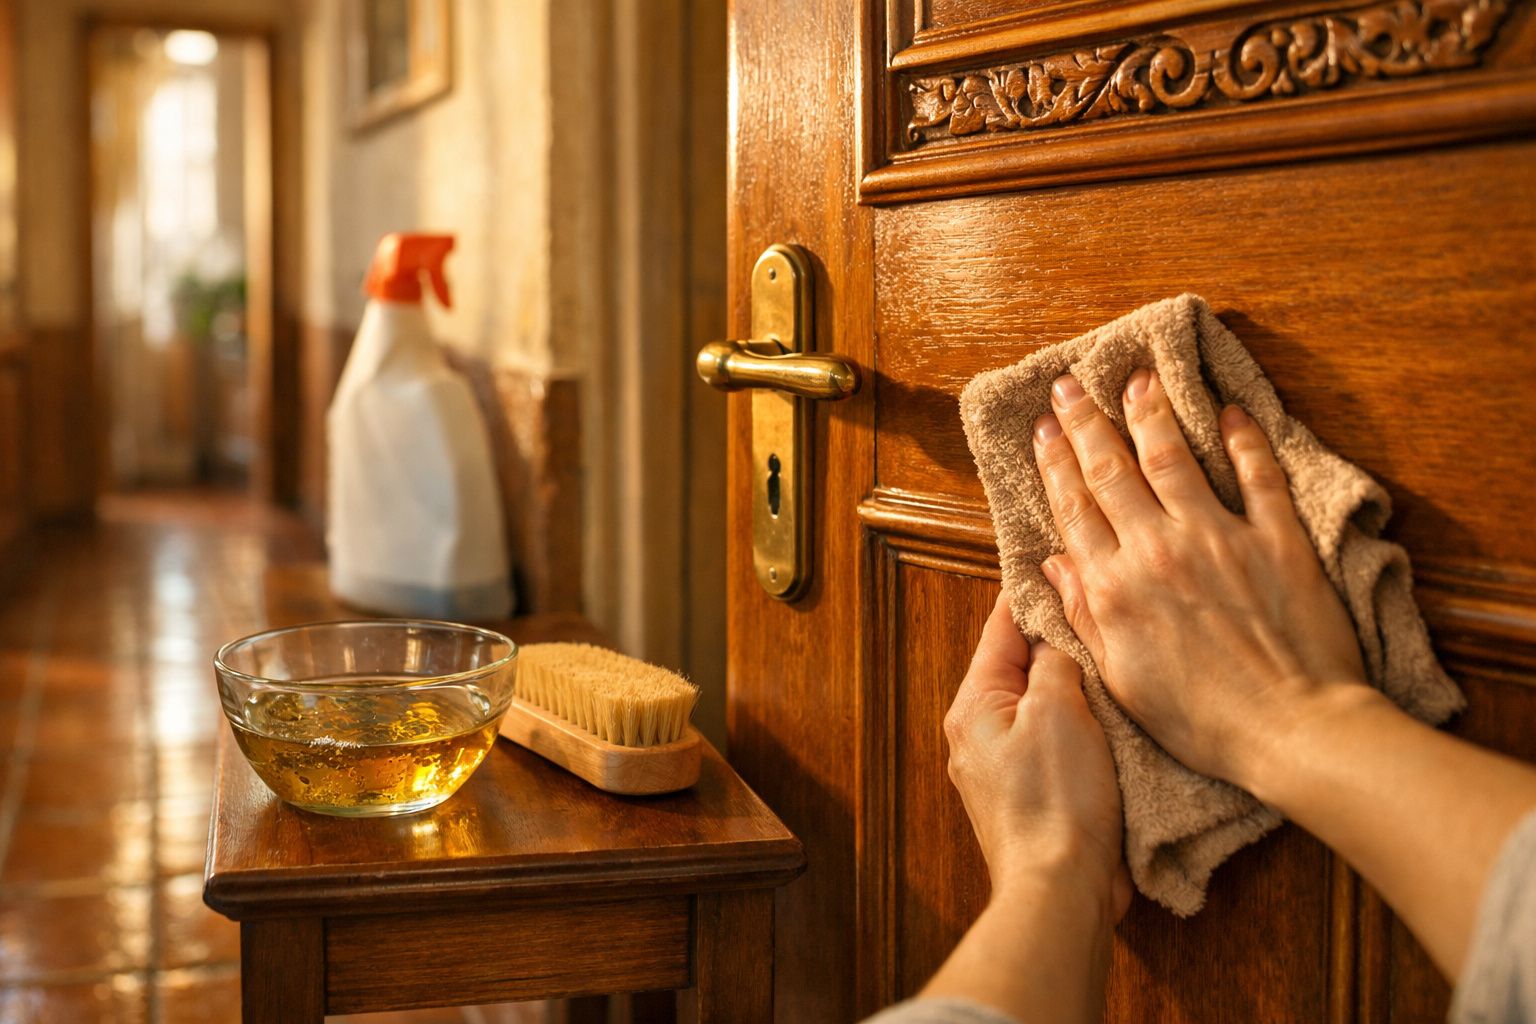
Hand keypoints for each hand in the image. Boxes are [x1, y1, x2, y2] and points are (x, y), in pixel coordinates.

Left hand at [944, 594, 1129, 912]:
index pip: (1000, 628)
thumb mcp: (1059, 710)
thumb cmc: (1057, 801)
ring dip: (1076, 685)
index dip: (1032, 592)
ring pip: (1042, 703)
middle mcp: (979, 732)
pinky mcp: (1033, 794)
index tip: (1058, 560)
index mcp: (973, 704)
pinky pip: (1056, 741)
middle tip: (1099, 606)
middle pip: (1021, 665)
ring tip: (1112, 655)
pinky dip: (1082, 724)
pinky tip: (1113, 716)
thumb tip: (1055, 635)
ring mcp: (1003, 765)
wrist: (1061, 890)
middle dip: (1059, 640)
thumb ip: (1055, 661)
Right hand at [1032, 368, 1366, 786]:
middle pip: (1113, 470)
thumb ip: (1086, 614)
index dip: (1055, 462)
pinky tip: (1231, 413)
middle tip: (1071, 385)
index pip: (1075, 508)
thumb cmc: (1202, 719)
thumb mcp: (1121, 678)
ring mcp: (1220, 539)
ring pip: (1175, 459)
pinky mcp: (1277, 540)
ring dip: (1153, 413)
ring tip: (1140, 378)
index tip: (1044, 427)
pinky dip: (1244, 441)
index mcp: (1116, 587)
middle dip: (1088, 423)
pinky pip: (1258, 476)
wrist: (1290, 729)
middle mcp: (1159, 550)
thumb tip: (1055, 565)